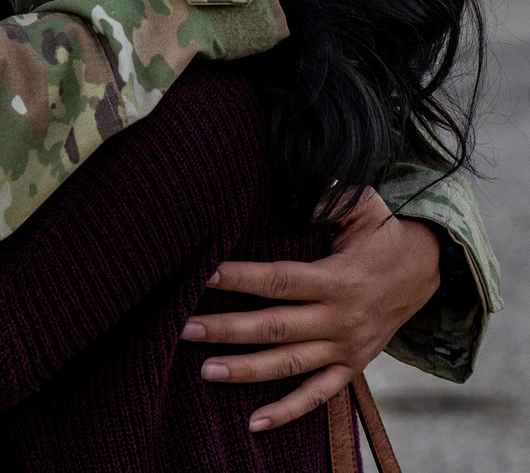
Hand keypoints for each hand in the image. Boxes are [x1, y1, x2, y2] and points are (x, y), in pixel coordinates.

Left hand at [180, 188, 440, 430]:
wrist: (426, 271)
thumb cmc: (383, 232)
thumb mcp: (365, 206)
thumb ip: (332, 197)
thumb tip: (302, 189)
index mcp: (338, 279)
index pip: (281, 281)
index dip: (243, 279)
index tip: (206, 275)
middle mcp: (339, 318)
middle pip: (275, 327)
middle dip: (228, 329)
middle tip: (186, 328)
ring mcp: (345, 348)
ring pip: (289, 364)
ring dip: (246, 370)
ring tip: (205, 371)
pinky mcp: (351, 367)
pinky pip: (318, 396)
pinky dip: (287, 412)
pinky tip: (254, 423)